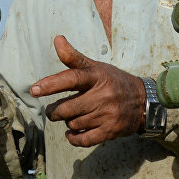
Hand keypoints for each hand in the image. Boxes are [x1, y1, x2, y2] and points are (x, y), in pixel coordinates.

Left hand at [30, 35, 145, 146]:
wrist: (144, 101)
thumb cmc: (113, 82)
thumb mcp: (96, 67)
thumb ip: (73, 57)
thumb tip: (57, 39)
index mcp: (97, 76)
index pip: (72, 78)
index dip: (51, 84)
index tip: (34, 89)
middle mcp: (104, 95)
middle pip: (68, 108)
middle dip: (54, 111)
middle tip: (52, 111)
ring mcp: (108, 114)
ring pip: (74, 123)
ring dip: (67, 122)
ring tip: (71, 116)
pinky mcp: (111, 131)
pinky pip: (85, 139)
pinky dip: (73, 138)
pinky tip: (71, 132)